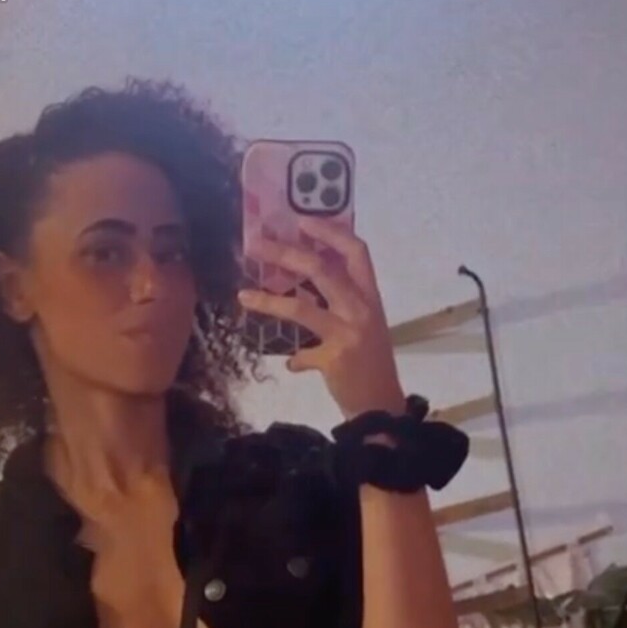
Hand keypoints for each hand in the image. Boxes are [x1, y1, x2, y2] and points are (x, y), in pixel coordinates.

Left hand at [239, 223, 404, 419]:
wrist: (382, 407)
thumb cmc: (372, 364)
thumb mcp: (365, 326)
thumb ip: (341, 304)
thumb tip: (304, 287)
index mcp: (371, 296)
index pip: (356, 251)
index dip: (330, 232)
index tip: (302, 220)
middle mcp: (361, 308)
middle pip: (320, 268)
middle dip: (285, 253)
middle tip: (256, 244)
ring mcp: (348, 332)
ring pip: (301, 306)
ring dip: (269, 299)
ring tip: (244, 295)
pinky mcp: (334, 358)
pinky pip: (301, 354)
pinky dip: (294, 360)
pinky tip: (290, 364)